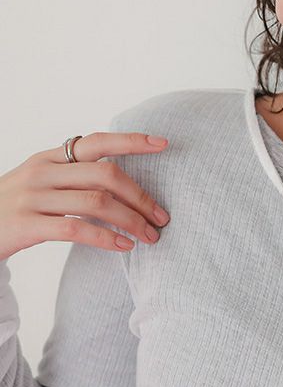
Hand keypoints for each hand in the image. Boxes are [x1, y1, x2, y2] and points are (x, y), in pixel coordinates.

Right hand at [0, 132, 170, 260]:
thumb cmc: (16, 208)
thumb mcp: (41, 182)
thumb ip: (75, 176)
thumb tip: (124, 182)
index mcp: (49, 158)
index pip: (97, 142)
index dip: (132, 141)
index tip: (163, 143)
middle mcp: (42, 172)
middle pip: (106, 175)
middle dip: (141, 196)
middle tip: (162, 217)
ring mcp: (33, 197)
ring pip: (96, 202)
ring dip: (131, 220)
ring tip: (150, 236)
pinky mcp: (27, 225)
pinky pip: (76, 229)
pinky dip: (106, 238)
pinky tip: (123, 246)